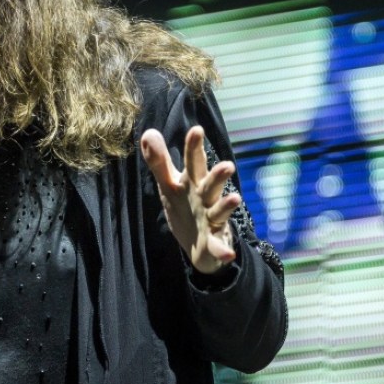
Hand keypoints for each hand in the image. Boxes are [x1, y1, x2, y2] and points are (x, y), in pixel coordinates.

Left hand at [140, 125, 240, 274]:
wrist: (199, 244)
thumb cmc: (186, 206)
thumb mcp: (169, 184)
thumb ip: (159, 161)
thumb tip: (148, 132)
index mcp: (193, 183)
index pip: (193, 162)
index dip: (193, 147)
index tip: (197, 130)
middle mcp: (205, 198)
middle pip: (211, 185)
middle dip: (218, 176)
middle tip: (227, 165)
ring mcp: (211, 219)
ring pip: (219, 211)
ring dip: (227, 206)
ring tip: (235, 198)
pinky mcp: (212, 241)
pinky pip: (218, 246)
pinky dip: (222, 250)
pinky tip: (228, 254)